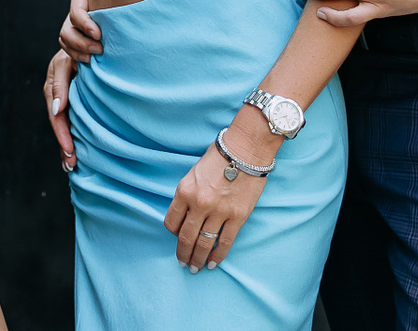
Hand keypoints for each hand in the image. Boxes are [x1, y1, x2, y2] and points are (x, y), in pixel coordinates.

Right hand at [44, 50, 77, 171]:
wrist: (84, 39)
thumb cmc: (74, 50)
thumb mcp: (63, 64)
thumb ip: (59, 85)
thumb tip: (57, 110)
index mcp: (53, 90)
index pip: (57, 118)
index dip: (62, 136)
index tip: (70, 152)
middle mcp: (57, 98)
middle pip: (59, 127)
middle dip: (64, 147)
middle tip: (71, 166)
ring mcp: (65, 100)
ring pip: (65, 127)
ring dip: (67, 146)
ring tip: (72, 166)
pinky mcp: (74, 101)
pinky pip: (72, 121)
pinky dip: (73, 136)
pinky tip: (76, 150)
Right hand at [59, 0, 102, 63]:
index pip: (76, 10)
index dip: (84, 24)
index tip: (98, 33)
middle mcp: (77, 6)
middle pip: (67, 30)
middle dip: (81, 43)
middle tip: (100, 50)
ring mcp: (79, 19)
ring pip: (67, 40)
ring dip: (78, 52)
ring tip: (96, 59)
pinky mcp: (85, 28)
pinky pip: (72, 46)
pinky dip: (78, 56)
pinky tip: (93, 62)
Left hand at [164, 125, 273, 271]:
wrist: (245, 150)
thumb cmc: (218, 157)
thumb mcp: (193, 173)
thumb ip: (187, 194)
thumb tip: (186, 215)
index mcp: (184, 191)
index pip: (171, 222)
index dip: (173, 234)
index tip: (177, 238)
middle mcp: (199, 204)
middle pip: (186, 237)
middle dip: (183, 253)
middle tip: (183, 263)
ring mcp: (218, 212)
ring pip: (204, 243)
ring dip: (199, 258)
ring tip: (196, 267)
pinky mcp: (237, 217)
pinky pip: (225, 242)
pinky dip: (218, 255)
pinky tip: (214, 263)